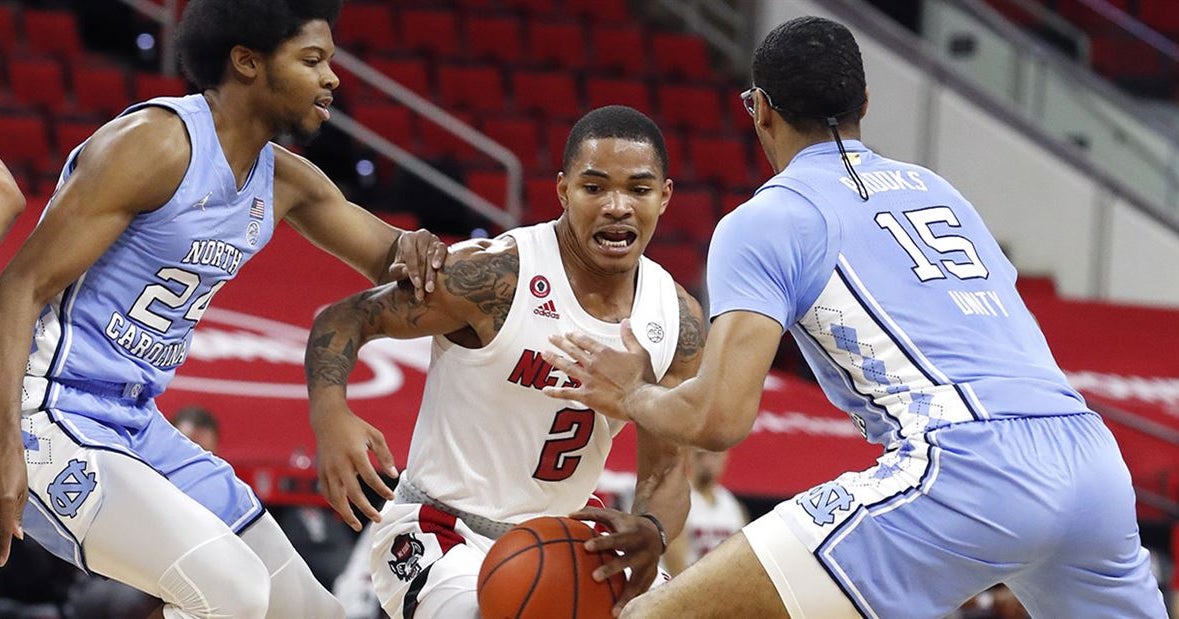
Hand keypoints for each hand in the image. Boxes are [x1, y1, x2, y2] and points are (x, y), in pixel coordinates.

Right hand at [0, 429, 26, 565]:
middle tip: (0, 555)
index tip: (1, 561)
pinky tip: (2, 526)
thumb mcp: (22, 491)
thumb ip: (17, 514)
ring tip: (2, 541)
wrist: (1, 446)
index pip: (3, 529)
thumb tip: (16, 535)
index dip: (2, 547)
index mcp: (5, 500)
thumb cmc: (14, 468)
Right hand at [311, 408, 396, 530]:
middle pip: (353, 494)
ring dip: (347, 514)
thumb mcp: (374, 435)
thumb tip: (394, 474)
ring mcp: (328, 469)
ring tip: (357, 526)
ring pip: (336, 498)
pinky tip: (344, 512)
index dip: (382, 490)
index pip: (371, 478)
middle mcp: (340, 464)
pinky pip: (326, 493)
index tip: (391, 497)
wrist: (328, 419)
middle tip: (378, 518)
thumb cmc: (354, 427)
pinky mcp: (321, 472)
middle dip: (366, 509)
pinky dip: (335, 505)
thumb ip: (385, 455)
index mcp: (355, 454)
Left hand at [386, 229, 446, 300]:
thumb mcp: (395, 268)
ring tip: (431, 286)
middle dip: (424, 276)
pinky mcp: (442, 245)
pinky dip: (441, 259)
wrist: (413, 256)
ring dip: (432, 272)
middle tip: (426, 290)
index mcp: (407, 238)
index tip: (417, 284)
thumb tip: (406, 272)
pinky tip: (439, 269)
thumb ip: (398, 270)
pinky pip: (443, 250)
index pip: (410, 255)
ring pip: (433, 255)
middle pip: (422, 257)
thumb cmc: (402, 264)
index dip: (413, 270)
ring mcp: (433, 239)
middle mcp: (421, 236)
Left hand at [542, 319, 655, 420]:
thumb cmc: (642, 379)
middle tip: (551, 338)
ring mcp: (588, 379)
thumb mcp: (639, 353)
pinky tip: (546, 390)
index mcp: (605, 353)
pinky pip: (567, 393)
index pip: (586, 342)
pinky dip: (555, 392)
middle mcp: (593, 364)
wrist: (639, 399)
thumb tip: (626, 323)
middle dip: (560, 343)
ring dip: (554, 359)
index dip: (576, 337)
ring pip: (566, 367)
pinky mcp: (586, 395)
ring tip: (545, 354)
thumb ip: (630, 337)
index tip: (569, 334)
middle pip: (573, 350)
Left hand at [570, 507, 663, 616]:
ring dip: (626, 596)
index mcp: (631, 534)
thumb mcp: (613, 515)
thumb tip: (569, 515)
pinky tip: (619, 613)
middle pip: (627, 560)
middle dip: (612, 568)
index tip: (586, 547)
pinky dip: (631, 602)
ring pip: (637, 582)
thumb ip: (592, 514)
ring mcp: (649, 565)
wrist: (657, 532)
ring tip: (613, 611)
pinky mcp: (651, 576)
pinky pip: (641, 592)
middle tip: (594, 577)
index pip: (615, 538)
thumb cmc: (627, 524)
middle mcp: (642, 550)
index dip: (602, 542)